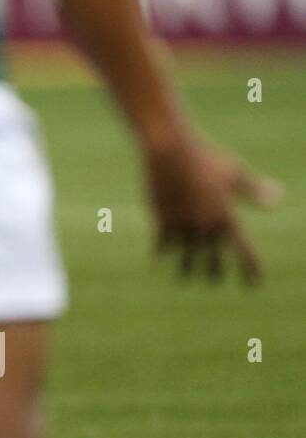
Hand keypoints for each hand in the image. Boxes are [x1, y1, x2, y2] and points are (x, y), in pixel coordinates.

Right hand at [145, 137, 282, 283]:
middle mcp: (206, 225)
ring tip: (185, 279)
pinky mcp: (162, 219)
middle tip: (214, 280)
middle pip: (214, 260)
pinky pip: (162, 243)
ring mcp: (183, 224)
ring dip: (186, 269)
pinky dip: (161, 252)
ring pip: (186, 257)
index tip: (254, 285)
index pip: (244, 251)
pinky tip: (159, 257)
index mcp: (227, 216)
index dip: (251, 270)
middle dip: (214, 272)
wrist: (170, 152)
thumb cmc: (204, 158)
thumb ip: (254, 189)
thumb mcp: (234, 172)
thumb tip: (278, 198)